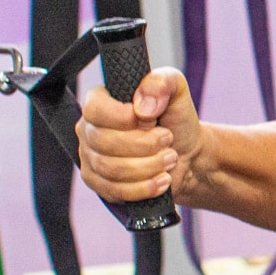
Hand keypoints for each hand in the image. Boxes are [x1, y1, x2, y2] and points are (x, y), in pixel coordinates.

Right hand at [77, 68, 200, 203]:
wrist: (187, 154)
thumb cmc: (176, 120)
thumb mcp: (176, 91)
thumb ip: (162, 82)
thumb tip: (143, 106)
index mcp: (99, 102)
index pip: (95, 109)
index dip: (125, 118)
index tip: (152, 119)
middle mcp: (88, 130)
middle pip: (105, 142)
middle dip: (145, 144)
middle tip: (167, 140)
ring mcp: (90, 159)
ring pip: (111, 169)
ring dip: (149, 166)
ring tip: (170, 158)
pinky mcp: (100, 185)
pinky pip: (114, 191)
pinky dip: (144, 187)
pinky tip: (163, 180)